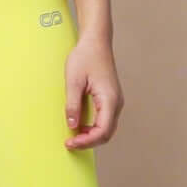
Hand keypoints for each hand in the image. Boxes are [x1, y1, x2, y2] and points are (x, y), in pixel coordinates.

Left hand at [64, 33, 123, 148]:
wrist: (96, 42)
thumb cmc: (85, 57)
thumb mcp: (73, 81)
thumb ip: (72, 105)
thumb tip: (72, 126)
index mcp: (109, 99)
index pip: (102, 131)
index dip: (87, 141)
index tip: (70, 144)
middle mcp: (116, 103)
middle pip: (107, 134)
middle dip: (88, 142)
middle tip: (69, 144)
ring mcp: (115, 102)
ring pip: (106, 129)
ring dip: (91, 136)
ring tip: (73, 137)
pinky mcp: (110, 99)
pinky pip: (104, 120)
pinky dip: (93, 128)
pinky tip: (80, 127)